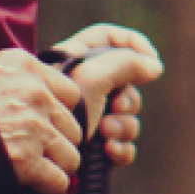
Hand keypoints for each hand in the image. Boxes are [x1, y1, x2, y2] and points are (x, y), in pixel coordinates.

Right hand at [0, 47, 90, 193]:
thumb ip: (17, 88)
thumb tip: (42, 114)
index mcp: (25, 66)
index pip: (70, 94)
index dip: (60, 117)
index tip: (49, 132)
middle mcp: (34, 92)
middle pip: (73, 128)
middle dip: (58, 147)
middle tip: (40, 160)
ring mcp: (32, 125)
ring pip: (70, 157)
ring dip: (56, 172)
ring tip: (38, 181)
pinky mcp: (25, 160)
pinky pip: (58, 183)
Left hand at [50, 23, 162, 168]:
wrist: (39, 155)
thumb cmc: (59, 109)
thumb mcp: (94, 77)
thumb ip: (127, 64)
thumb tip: (154, 66)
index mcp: (77, 60)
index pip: (107, 38)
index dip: (132, 42)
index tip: (150, 58)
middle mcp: (85, 86)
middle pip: (127, 82)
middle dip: (127, 99)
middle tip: (115, 107)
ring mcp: (91, 117)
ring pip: (127, 116)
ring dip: (123, 126)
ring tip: (105, 132)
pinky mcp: (95, 146)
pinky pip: (123, 144)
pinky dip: (121, 148)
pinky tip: (109, 150)